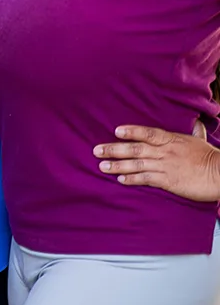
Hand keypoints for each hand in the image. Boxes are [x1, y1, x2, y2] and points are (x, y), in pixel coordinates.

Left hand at [94, 122, 219, 201]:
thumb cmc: (211, 158)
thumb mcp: (200, 141)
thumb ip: (194, 132)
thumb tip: (196, 123)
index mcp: (171, 139)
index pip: (148, 133)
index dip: (132, 131)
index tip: (116, 130)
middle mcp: (165, 151)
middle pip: (136, 148)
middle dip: (114, 149)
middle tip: (96, 150)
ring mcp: (166, 166)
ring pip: (137, 164)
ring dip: (118, 165)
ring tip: (102, 166)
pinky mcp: (169, 181)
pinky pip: (147, 179)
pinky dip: (133, 179)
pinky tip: (121, 179)